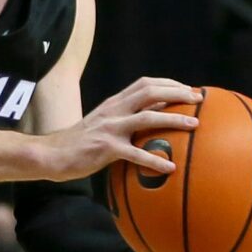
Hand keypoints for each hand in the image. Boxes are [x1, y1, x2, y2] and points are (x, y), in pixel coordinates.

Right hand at [45, 77, 200, 180]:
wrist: (52, 154)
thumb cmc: (80, 143)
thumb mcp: (103, 123)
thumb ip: (124, 118)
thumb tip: (153, 119)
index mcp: (114, 103)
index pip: (145, 84)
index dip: (169, 83)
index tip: (188, 89)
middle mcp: (114, 110)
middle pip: (150, 92)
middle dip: (177, 92)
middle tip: (198, 100)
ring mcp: (110, 128)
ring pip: (148, 117)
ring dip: (174, 119)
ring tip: (194, 125)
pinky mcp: (106, 149)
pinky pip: (136, 154)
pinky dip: (155, 160)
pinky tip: (170, 168)